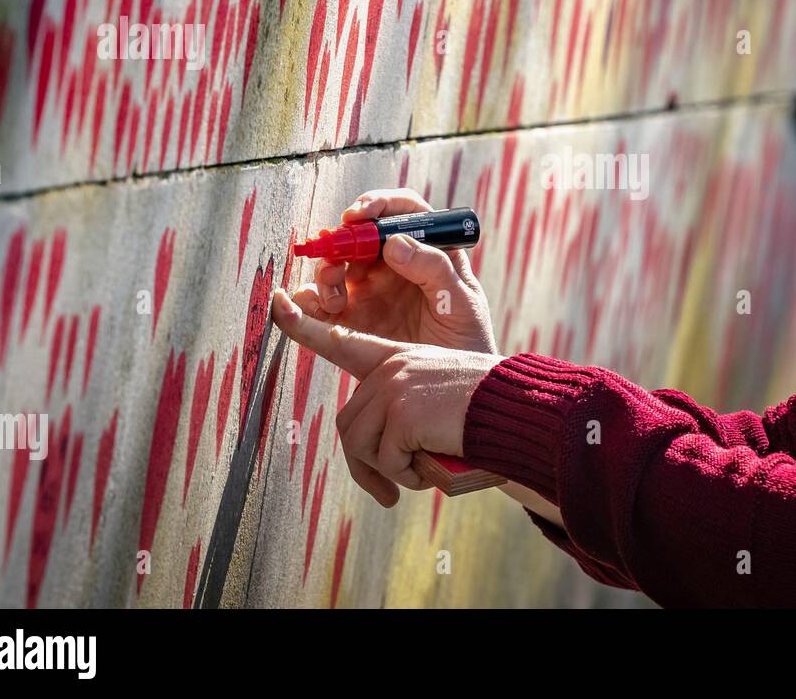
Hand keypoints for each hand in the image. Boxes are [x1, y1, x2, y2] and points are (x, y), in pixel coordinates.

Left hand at [272, 288, 504, 506]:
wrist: (516, 411)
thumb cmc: (483, 414)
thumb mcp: (434, 404)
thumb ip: (401, 414)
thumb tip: (373, 459)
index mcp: (396, 358)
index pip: (339, 340)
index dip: (303, 324)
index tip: (278, 303)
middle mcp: (390, 367)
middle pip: (350, 426)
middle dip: (368, 467)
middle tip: (389, 492)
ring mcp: (394, 385)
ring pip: (362, 445)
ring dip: (390, 472)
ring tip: (421, 472)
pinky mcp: (402, 410)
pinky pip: (386, 459)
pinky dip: (407, 477)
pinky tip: (432, 468)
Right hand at [292, 188, 496, 353]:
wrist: (453, 391)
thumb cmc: (467, 340)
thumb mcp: (462, 303)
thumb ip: (434, 269)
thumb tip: (394, 243)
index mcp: (426, 250)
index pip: (402, 212)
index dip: (379, 204)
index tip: (361, 214)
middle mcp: (392, 265)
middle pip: (358, 236)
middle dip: (342, 240)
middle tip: (339, 257)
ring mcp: (368, 290)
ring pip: (334, 266)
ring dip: (326, 273)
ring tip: (337, 298)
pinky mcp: (348, 318)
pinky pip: (318, 302)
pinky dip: (307, 300)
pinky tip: (318, 310)